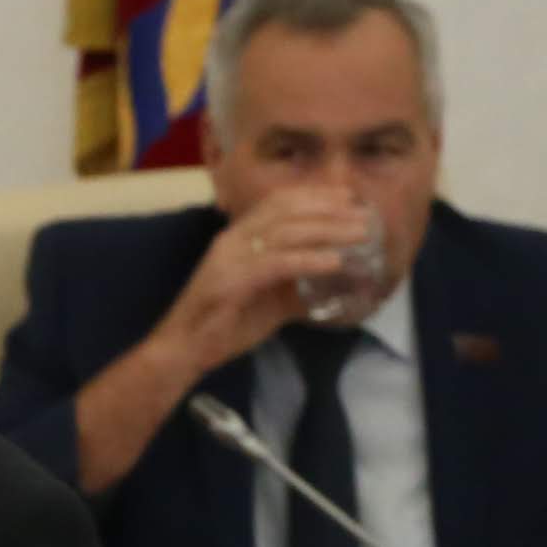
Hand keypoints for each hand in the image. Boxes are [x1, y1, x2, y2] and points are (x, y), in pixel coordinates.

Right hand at [148, 187, 386, 373]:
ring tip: (358, 233)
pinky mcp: (233, 280)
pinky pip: (277, 263)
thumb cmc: (223, 326)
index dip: (315, 195)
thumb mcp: (268, 300)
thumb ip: (295, 285)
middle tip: (362, 213)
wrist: (184, 350)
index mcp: (238, 237)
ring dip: (327, 229)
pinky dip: (308, 259)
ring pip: (286, 232)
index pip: (279, 203)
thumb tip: (330, 281)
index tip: (348, 196)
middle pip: (287, 210)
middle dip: (329, 208)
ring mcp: (231, 257)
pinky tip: (333, 261)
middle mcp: (233, 239)